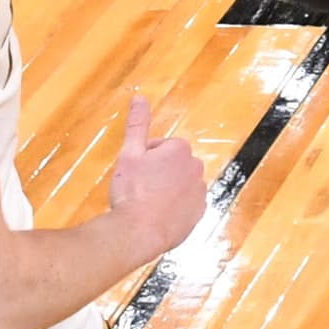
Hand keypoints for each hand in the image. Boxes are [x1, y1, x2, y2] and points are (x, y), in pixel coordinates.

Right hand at [105, 96, 207, 262]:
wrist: (138, 232)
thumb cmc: (132, 191)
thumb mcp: (129, 154)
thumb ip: (137, 124)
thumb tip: (139, 96)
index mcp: (180, 150)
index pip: (161, 148)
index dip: (144, 160)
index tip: (135, 173)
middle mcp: (196, 167)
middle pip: (172, 166)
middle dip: (157, 174)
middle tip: (139, 189)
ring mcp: (200, 192)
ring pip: (178, 185)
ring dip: (166, 191)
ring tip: (147, 204)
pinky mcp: (199, 214)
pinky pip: (185, 206)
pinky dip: (174, 209)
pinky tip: (157, 216)